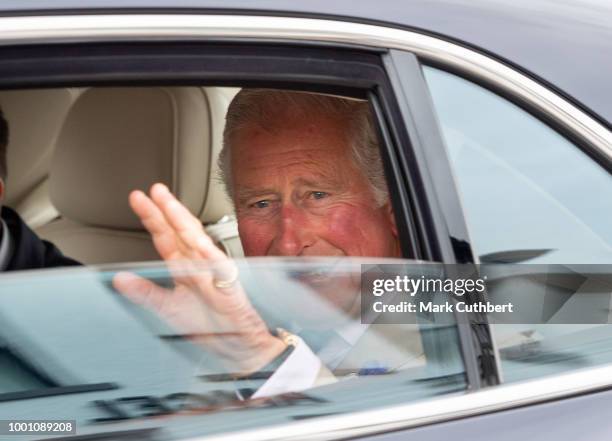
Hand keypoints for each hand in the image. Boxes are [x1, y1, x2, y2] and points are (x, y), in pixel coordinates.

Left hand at [113, 183, 285, 374]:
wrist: (234, 343)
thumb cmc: (207, 323)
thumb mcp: (167, 308)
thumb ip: (144, 293)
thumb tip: (119, 279)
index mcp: (183, 266)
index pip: (165, 236)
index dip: (152, 217)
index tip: (138, 199)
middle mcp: (197, 262)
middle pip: (180, 230)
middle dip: (166, 209)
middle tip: (153, 190)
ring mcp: (212, 269)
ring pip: (197, 239)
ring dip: (183, 221)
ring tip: (169, 204)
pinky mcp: (227, 282)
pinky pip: (216, 263)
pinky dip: (206, 251)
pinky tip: (195, 238)